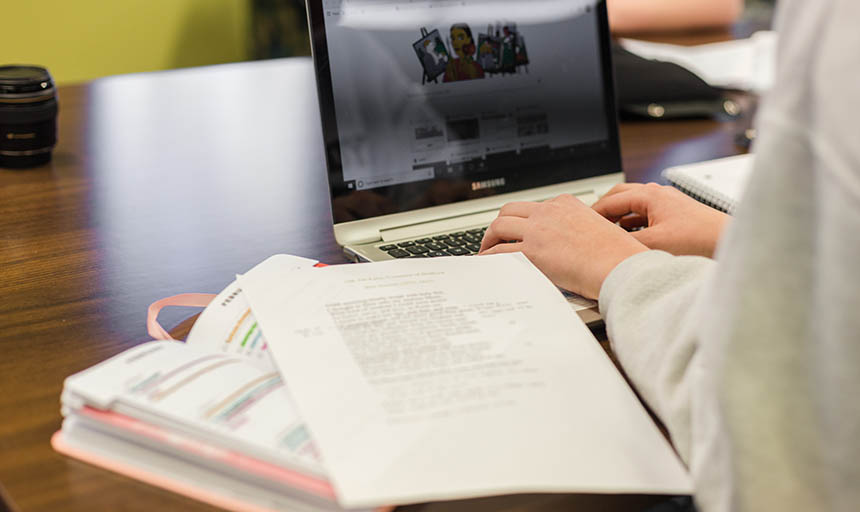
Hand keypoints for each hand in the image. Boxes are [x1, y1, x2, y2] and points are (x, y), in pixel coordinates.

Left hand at [479, 194, 647, 298]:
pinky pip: (500, 251)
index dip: (521, 220)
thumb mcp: (597, 228)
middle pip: (510, 211)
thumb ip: (576, 229)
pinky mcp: (532, 251)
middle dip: (499, 224)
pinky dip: (488, 257)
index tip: (517, 230)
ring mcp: (538, 230)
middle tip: (494, 238)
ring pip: (499, 226)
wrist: (620, 266)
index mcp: (565, 203)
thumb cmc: (616, 254)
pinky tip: (487, 264)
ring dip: (488, 239)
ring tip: (486, 251)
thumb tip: (567, 243)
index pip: (534, 207)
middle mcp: (548, 212)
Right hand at [591, 183, 729, 257]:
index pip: (610, 200)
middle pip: (621, 196)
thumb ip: (625, 242)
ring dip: (620, 218)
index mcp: (650, 195)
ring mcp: (668, 204)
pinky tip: (633, 240)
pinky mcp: (677, 216)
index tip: (581, 224)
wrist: (729, 243)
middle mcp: (658, 195)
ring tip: (609, 234)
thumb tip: (605, 245)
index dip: (593, 213)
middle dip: (604, 210)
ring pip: (634, 206)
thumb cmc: (700, 239)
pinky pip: (647, 216)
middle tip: (591, 225)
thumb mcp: (653, 244)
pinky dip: (634, 224)